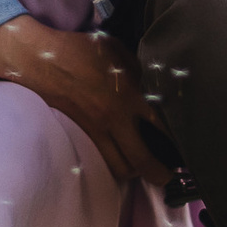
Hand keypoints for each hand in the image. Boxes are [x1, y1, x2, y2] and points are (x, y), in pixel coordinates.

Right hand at [0, 16, 169, 184]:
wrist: (40, 61)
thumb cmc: (79, 49)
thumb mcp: (116, 49)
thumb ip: (138, 68)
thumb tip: (152, 83)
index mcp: (128, 95)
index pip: (161, 126)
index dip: (177, 141)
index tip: (186, 149)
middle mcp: (114, 118)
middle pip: (142, 160)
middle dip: (159, 174)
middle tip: (168, 177)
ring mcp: (96, 130)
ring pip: (120, 167)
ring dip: (135, 171)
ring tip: (144, 168)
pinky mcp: (82, 135)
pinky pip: (103, 159)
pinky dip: (115, 164)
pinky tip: (121, 158)